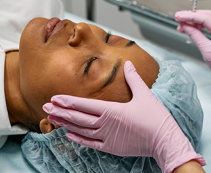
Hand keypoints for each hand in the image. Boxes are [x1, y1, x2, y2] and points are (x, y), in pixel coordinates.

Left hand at [43, 61, 204, 172]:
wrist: (164, 141)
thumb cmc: (156, 117)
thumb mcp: (145, 94)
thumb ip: (133, 78)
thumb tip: (128, 63)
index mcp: (113, 110)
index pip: (85, 104)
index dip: (68, 101)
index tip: (54, 98)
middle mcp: (106, 124)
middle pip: (78, 117)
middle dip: (61, 111)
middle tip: (45, 107)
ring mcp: (107, 137)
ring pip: (81, 130)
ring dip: (66, 124)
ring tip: (52, 119)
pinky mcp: (111, 147)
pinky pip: (90, 143)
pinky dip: (78, 139)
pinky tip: (69, 134)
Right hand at [175, 10, 210, 93]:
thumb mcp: (207, 51)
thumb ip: (196, 36)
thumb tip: (186, 27)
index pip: (204, 18)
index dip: (190, 16)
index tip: (179, 16)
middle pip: (206, 15)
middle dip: (191, 15)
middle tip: (178, 17)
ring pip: (207, 19)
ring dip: (194, 20)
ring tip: (182, 24)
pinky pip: (208, 26)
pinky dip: (198, 25)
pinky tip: (191, 28)